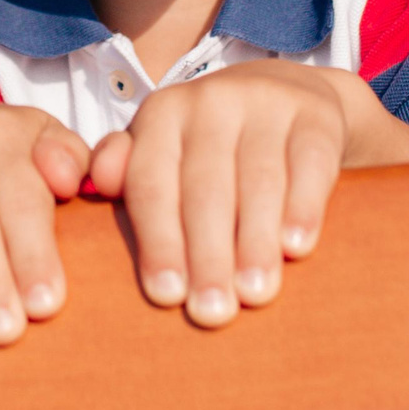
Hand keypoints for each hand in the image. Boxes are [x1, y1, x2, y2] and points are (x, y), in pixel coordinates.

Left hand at [86, 60, 350, 328]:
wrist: (291, 96)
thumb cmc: (212, 146)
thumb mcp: (164, 149)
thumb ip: (125, 169)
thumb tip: (92, 186)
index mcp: (162, 115)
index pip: (152, 183)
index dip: (158, 242)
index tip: (165, 297)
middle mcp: (210, 101)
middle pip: (205, 188)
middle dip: (207, 255)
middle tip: (211, 313)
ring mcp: (266, 103)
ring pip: (258, 180)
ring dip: (255, 242)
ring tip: (255, 293)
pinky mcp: (316, 115)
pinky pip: (310, 164)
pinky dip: (303, 207)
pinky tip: (298, 247)